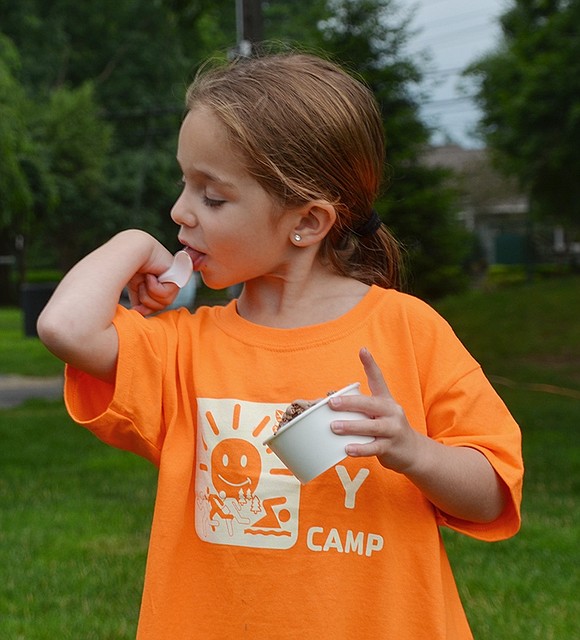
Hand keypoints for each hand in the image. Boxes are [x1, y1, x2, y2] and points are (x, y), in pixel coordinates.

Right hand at [126, 272, 179, 315]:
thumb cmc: (130, 267)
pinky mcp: (179, 274)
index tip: (137, 307)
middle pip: (161, 306)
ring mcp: (176, 278)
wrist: (131, 250)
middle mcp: (170, 281)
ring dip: (149, 293)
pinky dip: (154, 287)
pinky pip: (167, 294)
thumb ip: (141, 303)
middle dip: (147, 300)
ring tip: (145, 278)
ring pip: (165, 302)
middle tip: (140, 285)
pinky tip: (150, 274)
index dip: (147, 308)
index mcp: (162, 284)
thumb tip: (140, 315)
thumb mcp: (135, 289)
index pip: (158, 306)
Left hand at [329, 347, 420, 473]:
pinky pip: (374, 448)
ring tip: (334, 427)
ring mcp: (393, 429)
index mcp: (385, 400)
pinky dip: (360, 448)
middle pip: (370, 404)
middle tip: (331, 403)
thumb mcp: (378, 414)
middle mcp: (391, 411)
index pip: (378, 379)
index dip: (370, 364)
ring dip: (351, 426)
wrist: (412, 451)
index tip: (363, 350)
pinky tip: (347, 449)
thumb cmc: (387, 429)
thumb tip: (324, 404)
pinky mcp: (391, 447)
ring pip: (371, 426)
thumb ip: (358, 408)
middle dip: (349, 403)